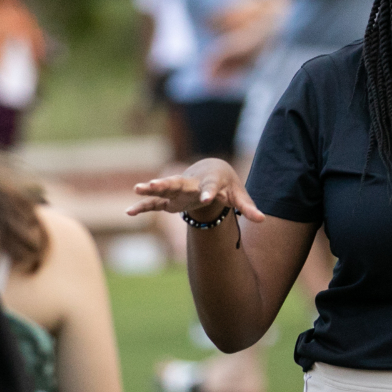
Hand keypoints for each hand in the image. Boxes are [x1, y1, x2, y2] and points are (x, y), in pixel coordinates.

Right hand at [129, 158, 264, 224]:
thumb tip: (263, 220)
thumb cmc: (227, 184)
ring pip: (163, 188)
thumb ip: (248, 207)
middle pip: (178, 183)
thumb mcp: (239, 195)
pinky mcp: (170, 201)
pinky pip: (154, 204)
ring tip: (137, 188)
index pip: (211, 188)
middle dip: (167, 184)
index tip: (208, 199)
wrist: (211, 172)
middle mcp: (191, 184)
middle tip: (155, 184)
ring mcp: (178, 191)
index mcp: (210, 183)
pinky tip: (129, 212)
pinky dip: (143, 207)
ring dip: (150, 189)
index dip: (210, 193)